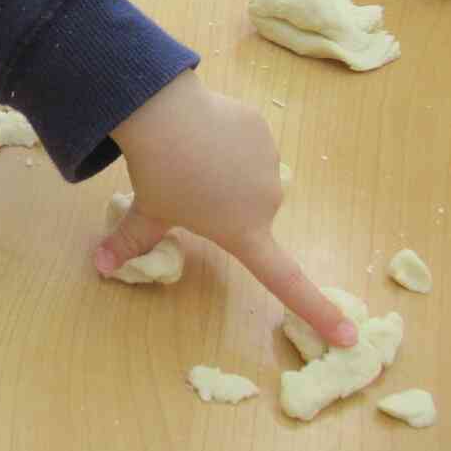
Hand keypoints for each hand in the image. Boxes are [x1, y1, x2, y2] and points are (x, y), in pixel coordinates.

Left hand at [97, 71, 357, 347]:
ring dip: (228, 168)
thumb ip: (130, 242)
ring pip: (248, 172)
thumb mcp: (145, 213)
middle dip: (225, 202)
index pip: (286, 281)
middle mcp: (266, 202)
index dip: (317, 310)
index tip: (349, 335)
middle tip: (190, 184)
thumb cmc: (158, 176)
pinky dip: (229, 138)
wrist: (165, 115)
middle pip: (248, 209)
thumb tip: (101, 265)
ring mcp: (268, 163)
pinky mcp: (262, 130)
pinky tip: (203, 129)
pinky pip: (246, 140)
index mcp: (244, 232)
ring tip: (194, 153)